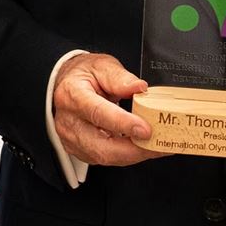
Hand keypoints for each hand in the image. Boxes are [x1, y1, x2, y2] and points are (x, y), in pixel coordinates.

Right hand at [52, 52, 165, 167]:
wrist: (66, 85)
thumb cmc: (83, 75)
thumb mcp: (102, 66)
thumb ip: (120, 78)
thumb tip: (139, 88)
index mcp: (73, 96)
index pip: (98, 113)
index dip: (123, 124)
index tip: (145, 129)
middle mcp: (70, 122)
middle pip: (102, 147)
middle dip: (135, 150)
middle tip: (159, 144)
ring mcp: (73, 140)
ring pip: (105, 157)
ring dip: (134, 154)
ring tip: (156, 146)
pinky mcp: (79, 151)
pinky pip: (105, 159)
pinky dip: (126, 155)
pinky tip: (141, 147)